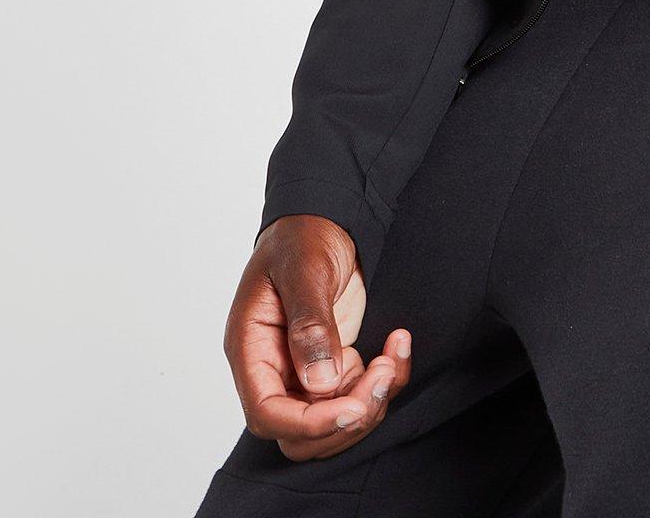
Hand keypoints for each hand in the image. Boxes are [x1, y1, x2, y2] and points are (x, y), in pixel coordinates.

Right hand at [223, 214, 412, 461]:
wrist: (327, 216)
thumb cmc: (304, 234)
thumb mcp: (305, 269)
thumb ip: (309, 323)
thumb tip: (319, 382)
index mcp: (251, 348)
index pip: (267, 413)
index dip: (309, 423)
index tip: (353, 408)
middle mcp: (274, 368)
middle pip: (300, 433)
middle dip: (346, 417)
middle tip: (382, 374)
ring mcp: (305, 370)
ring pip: (331, 424)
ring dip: (370, 402)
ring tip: (393, 357)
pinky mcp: (335, 363)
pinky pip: (358, 395)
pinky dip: (386, 381)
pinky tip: (398, 344)